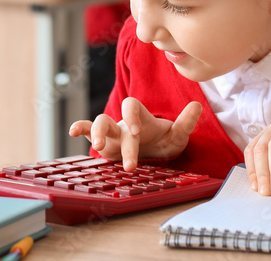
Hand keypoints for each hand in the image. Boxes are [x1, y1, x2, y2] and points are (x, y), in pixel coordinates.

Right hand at [68, 98, 201, 170]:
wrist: (154, 150)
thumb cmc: (163, 141)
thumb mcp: (177, 135)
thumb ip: (185, 123)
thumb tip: (197, 105)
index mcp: (141, 118)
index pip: (132, 106)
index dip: (132, 116)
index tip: (137, 132)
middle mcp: (124, 123)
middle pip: (114, 121)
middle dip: (120, 142)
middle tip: (130, 164)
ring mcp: (112, 132)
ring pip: (98, 123)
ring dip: (95, 133)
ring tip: (98, 147)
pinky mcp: (105, 143)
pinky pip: (87, 130)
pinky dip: (80, 128)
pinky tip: (72, 132)